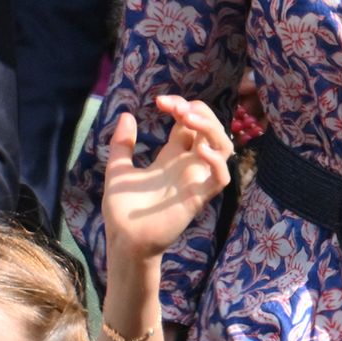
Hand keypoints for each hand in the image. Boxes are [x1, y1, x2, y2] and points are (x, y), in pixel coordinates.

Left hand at [102, 95, 233, 258]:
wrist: (125, 238)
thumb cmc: (122, 209)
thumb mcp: (118, 169)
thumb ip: (122, 144)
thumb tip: (127, 116)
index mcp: (171, 157)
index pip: (190, 125)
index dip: (182, 107)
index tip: (160, 102)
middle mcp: (188, 166)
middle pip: (210, 130)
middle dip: (198, 111)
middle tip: (175, 107)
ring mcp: (196, 181)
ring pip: (223, 148)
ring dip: (212, 128)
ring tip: (189, 118)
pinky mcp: (199, 198)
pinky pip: (221, 178)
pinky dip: (217, 162)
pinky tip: (199, 150)